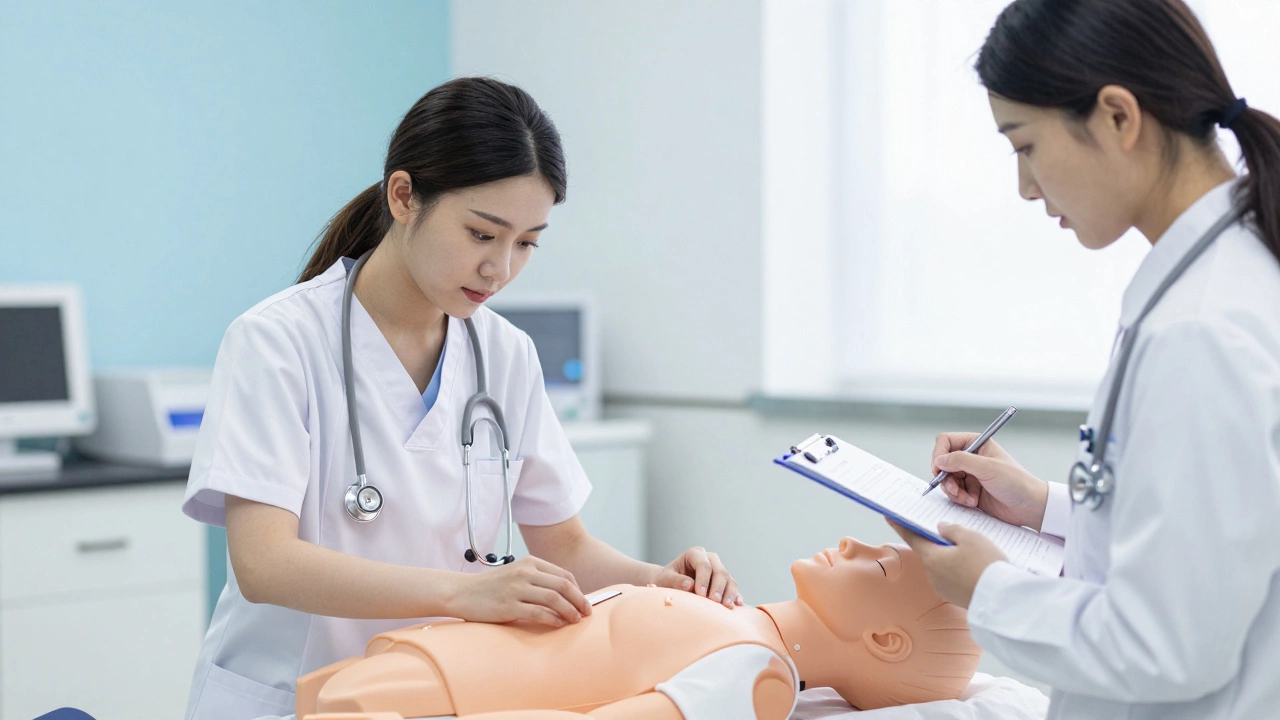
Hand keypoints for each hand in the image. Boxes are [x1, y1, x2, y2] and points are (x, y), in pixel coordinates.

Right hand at [447, 556, 591, 627]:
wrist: (461, 592)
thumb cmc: (490, 587)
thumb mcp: (515, 574)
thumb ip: (537, 580)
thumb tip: (564, 596)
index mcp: (529, 563)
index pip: (564, 575)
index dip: (578, 590)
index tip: (583, 602)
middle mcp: (525, 573)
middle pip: (563, 586)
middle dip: (580, 600)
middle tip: (587, 612)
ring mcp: (517, 589)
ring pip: (554, 599)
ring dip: (570, 611)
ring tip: (575, 620)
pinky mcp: (509, 606)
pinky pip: (539, 613)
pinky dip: (553, 619)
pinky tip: (559, 624)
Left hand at [652, 547, 742, 607]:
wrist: (670, 584)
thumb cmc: (667, 580)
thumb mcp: (666, 579)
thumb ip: (676, 581)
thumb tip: (690, 585)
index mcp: (695, 554)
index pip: (703, 565)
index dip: (704, 579)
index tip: (700, 594)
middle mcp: (709, 559)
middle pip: (719, 571)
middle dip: (718, 587)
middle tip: (714, 602)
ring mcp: (718, 569)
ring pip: (729, 579)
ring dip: (729, 593)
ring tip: (726, 606)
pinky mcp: (724, 582)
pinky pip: (733, 587)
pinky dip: (735, 596)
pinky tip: (737, 604)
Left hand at [888, 519, 1005, 607]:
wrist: (1003, 601)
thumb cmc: (986, 565)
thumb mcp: (971, 538)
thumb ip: (952, 530)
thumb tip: (940, 528)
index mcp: (931, 558)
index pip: (911, 537)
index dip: (900, 525)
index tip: (889, 517)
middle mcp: (933, 575)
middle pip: (930, 552)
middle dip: (936, 542)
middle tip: (947, 531)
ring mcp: (943, 588)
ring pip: (943, 566)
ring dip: (949, 557)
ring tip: (970, 550)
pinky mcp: (955, 597)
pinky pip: (953, 578)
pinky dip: (958, 570)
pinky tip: (974, 566)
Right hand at [931, 433, 1049, 530]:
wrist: (1030, 507)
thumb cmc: (1016, 483)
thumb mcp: (988, 468)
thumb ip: (961, 460)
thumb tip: (939, 460)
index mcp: (977, 444)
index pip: (946, 441)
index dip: (939, 454)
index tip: (938, 469)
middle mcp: (971, 458)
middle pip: (943, 463)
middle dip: (946, 478)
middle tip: (954, 489)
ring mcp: (969, 475)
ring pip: (946, 480)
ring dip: (953, 491)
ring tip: (968, 499)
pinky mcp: (969, 491)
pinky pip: (953, 493)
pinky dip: (959, 499)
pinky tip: (973, 502)